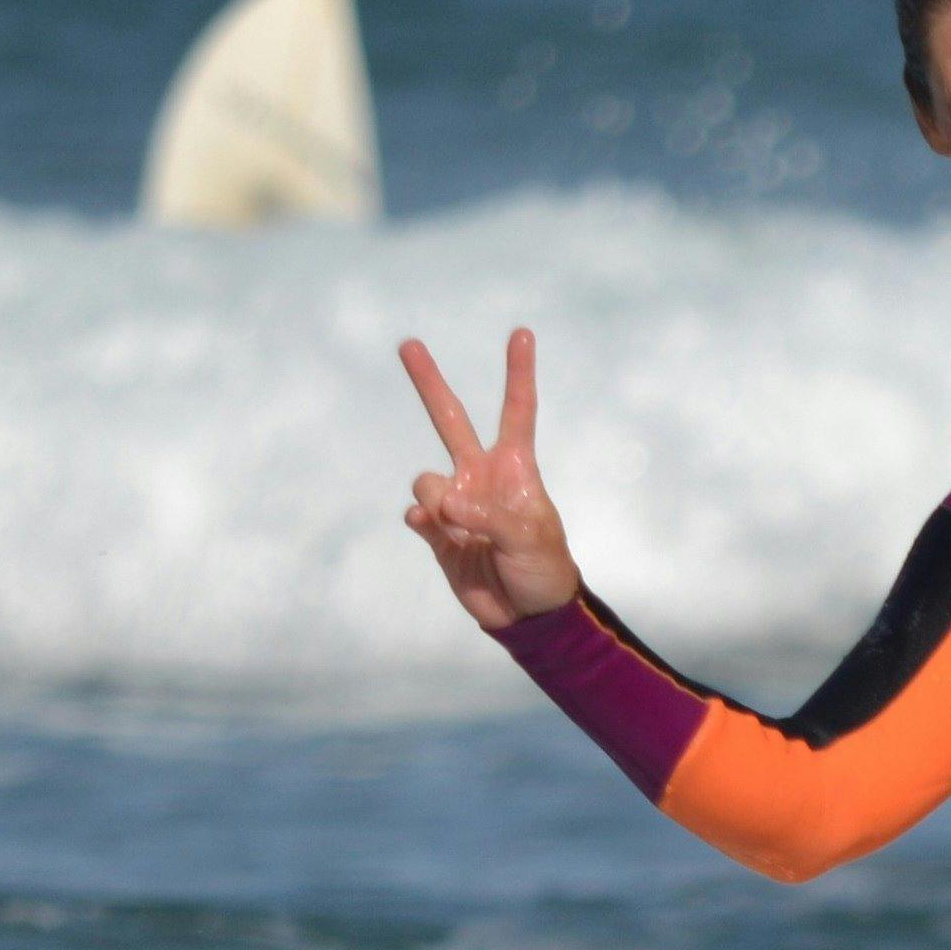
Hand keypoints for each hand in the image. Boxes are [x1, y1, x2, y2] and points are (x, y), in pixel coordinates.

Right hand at [398, 327, 583, 630]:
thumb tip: (443, 502)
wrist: (527, 615)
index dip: (518, 373)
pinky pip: (418, 514)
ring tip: (460, 526)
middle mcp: (481, 476)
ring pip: (426, 479)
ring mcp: (457, 503)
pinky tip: (434, 529)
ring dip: (436, 499)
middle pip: (449, 419)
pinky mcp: (438, 533)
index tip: (521, 334)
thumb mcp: (530, 537)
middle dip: (428, 382)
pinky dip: (421, 519)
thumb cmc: (543, 569)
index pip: (517, 411)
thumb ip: (489, 515)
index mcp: (515, 468)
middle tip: (408, 344)